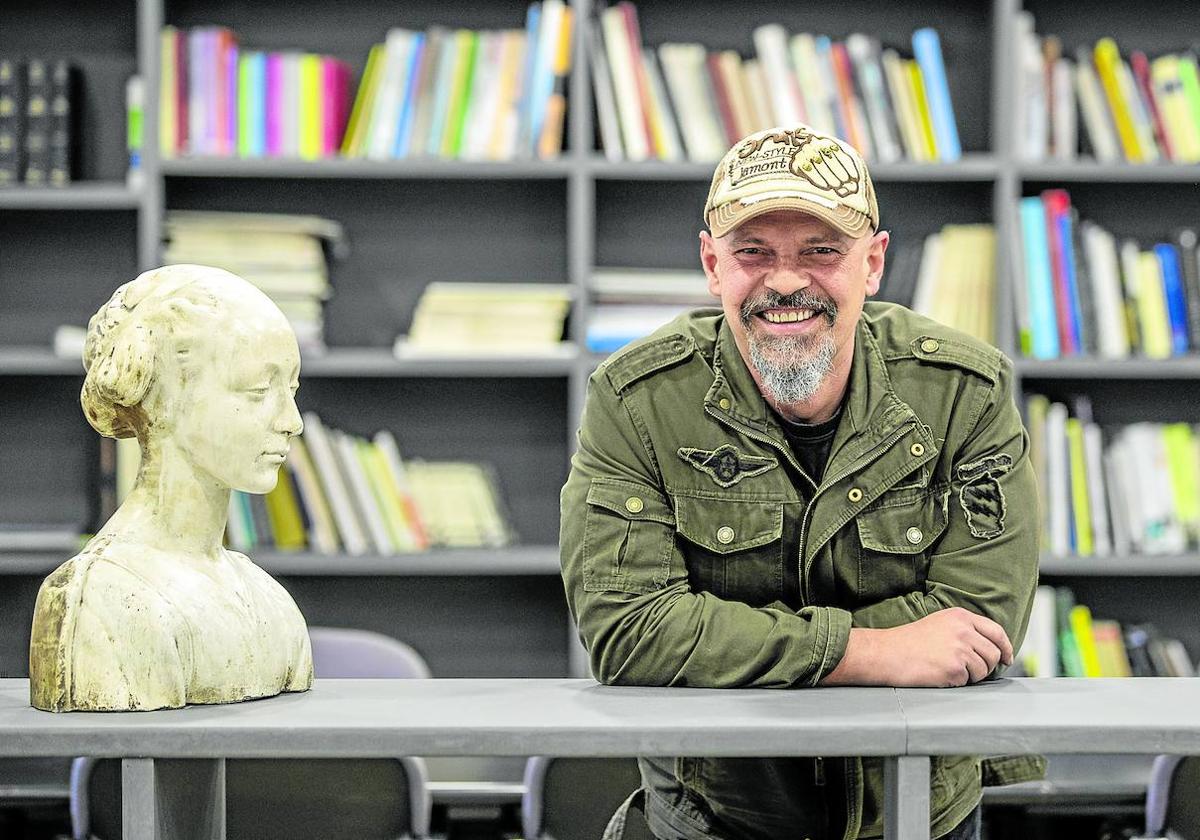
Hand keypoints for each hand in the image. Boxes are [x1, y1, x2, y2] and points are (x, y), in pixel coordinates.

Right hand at [822, 607, 1012, 687]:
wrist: (886, 653)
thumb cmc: (908, 642)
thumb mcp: (939, 625)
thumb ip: (965, 630)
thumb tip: (991, 649)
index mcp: (960, 616)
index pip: (996, 631)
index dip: (1006, 647)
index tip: (1007, 658)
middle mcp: (963, 630)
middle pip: (993, 654)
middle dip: (986, 666)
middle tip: (970, 671)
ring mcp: (960, 648)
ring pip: (983, 670)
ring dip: (971, 676)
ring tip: (947, 670)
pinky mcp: (955, 667)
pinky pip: (968, 681)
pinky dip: (957, 682)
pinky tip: (940, 675)